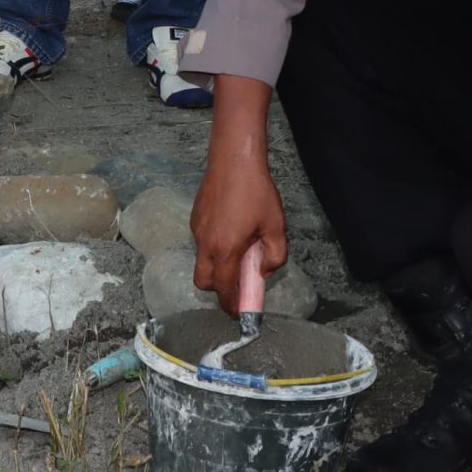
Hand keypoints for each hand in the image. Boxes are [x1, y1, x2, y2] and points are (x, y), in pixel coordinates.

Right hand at [189, 149, 287, 307]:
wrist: (233, 159)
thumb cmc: (256, 191)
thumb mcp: (276, 226)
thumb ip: (274, 255)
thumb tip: (263, 271)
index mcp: (226, 249)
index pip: (224, 289)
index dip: (232, 305)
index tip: (240, 311)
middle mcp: (207, 243)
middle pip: (204, 282)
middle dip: (218, 290)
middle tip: (239, 282)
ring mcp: (197, 230)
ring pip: (202, 261)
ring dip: (218, 265)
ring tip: (241, 246)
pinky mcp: (195, 218)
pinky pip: (202, 242)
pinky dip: (214, 246)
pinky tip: (232, 228)